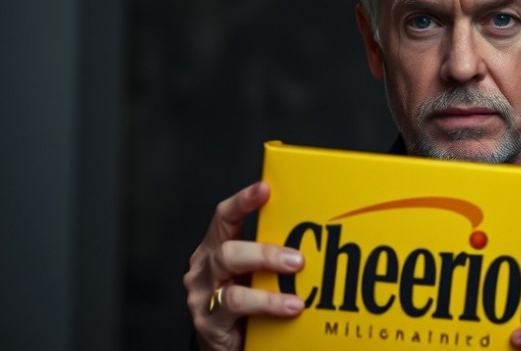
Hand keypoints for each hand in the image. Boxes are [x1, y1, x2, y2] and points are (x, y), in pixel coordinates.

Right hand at [183, 182, 305, 350]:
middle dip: (265, 249)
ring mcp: (202, 294)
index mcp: (215, 250)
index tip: (265, 189)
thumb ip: (270, 257)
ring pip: (227, 269)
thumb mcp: (255, 276)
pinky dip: (267, 302)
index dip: (242, 201)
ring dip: (266, 269)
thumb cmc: (245, 309)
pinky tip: (291, 306)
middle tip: (297, 258)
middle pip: (228, 248)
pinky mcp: (208, 321)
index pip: (224, 218)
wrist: (228, 348)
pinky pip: (236, 304)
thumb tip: (316, 238)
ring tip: (296, 275)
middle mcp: (204, 269)